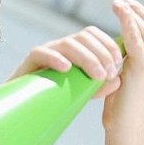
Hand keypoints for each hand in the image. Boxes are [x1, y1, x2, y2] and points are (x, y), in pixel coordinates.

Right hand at [8, 24, 124, 98]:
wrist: (24, 110)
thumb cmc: (55, 99)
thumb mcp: (81, 93)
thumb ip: (99, 87)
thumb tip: (118, 80)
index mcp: (74, 49)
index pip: (93, 34)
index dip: (108, 46)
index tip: (119, 65)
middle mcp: (60, 47)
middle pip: (84, 37)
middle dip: (101, 54)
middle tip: (110, 73)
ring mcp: (45, 52)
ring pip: (67, 44)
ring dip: (86, 58)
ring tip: (97, 76)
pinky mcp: (29, 62)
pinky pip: (41, 53)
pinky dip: (55, 58)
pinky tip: (67, 68)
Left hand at [101, 0, 143, 139]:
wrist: (129, 135)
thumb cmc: (127, 114)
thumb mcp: (137, 84)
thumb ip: (136, 63)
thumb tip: (123, 43)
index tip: (143, 10)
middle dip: (143, 10)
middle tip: (125, 1)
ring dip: (133, 12)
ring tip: (118, 3)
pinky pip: (136, 37)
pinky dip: (127, 20)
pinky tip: (119, 11)